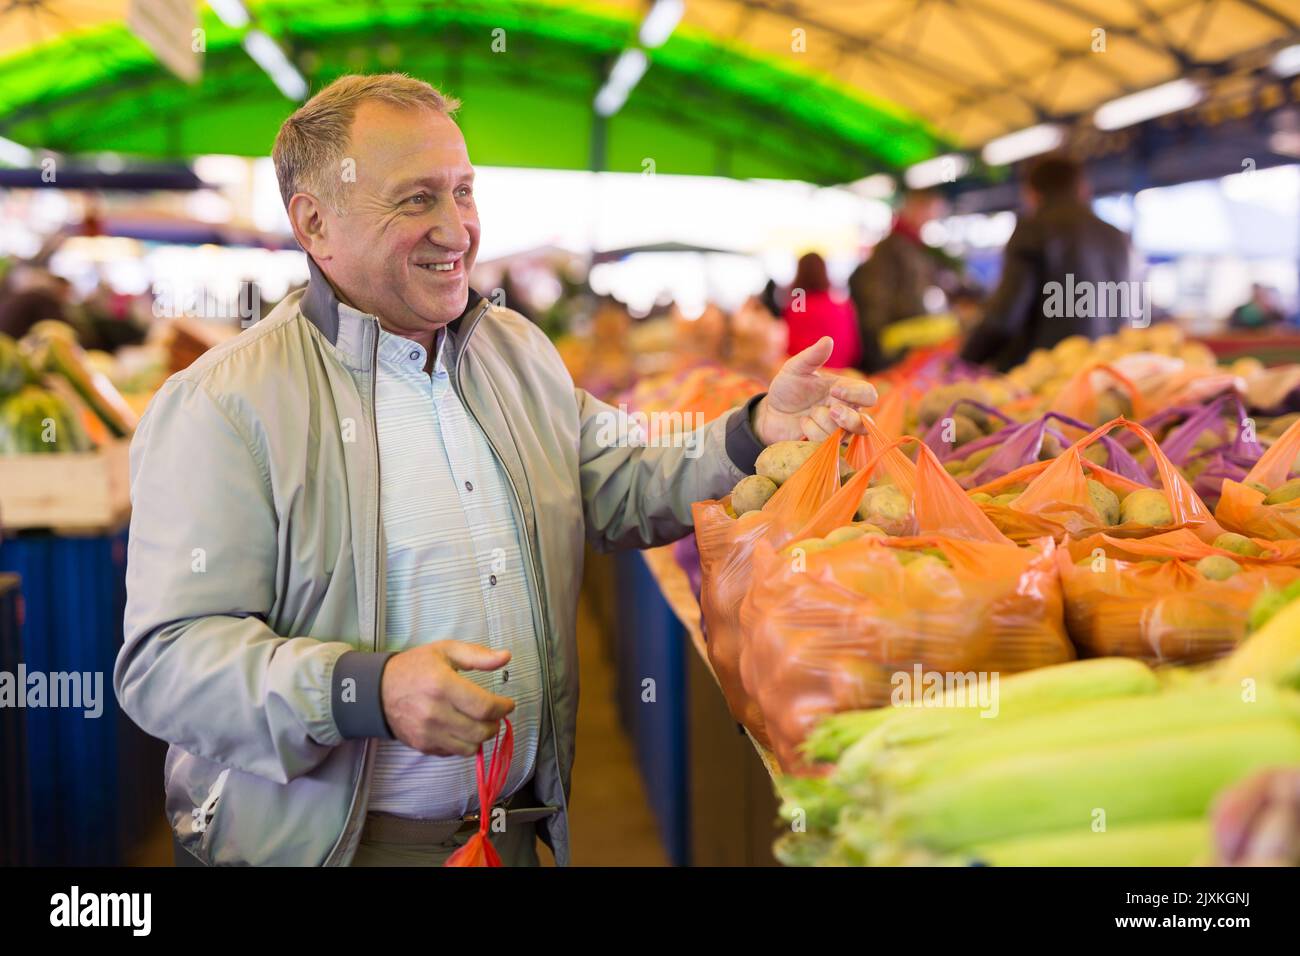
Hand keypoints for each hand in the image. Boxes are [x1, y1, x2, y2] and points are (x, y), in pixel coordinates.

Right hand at [380, 641, 514, 756]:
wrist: (377, 690)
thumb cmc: (415, 667)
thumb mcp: (446, 650)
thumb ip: (478, 655)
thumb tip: (506, 656)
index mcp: (442, 685)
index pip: (484, 707)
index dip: (503, 708)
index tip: (508, 704)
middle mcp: (435, 713)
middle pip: (480, 731)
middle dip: (495, 723)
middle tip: (495, 714)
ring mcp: (427, 733)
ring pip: (470, 747)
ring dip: (481, 736)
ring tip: (480, 723)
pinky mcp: (422, 745)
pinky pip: (454, 753)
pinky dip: (464, 744)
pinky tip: (461, 729)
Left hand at [753, 337, 877, 443]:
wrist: (769, 413)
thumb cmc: (787, 389)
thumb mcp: (795, 369)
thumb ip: (812, 356)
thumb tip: (828, 340)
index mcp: (845, 391)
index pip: (868, 394)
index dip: (857, 394)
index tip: (835, 390)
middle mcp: (846, 412)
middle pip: (865, 422)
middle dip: (848, 417)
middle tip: (831, 409)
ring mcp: (836, 431)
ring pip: (845, 434)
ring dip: (824, 423)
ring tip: (808, 415)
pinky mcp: (824, 445)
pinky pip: (826, 444)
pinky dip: (812, 432)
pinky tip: (802, 424)